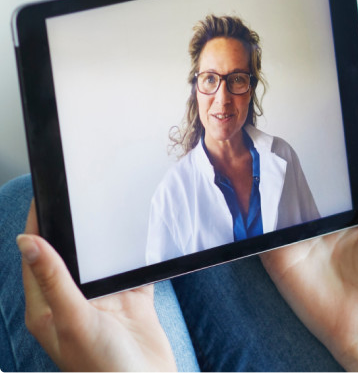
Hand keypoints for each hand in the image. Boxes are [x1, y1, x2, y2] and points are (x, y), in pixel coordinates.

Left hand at [17, 200, 175, 371]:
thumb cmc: (103, 368)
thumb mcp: (74, 320)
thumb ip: (53, 280)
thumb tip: (26, 242)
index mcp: (48, 308)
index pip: (35, 257)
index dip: (37, 226)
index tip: (45, 196)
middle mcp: (74, 301)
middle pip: (68, 254)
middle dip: (72, 226)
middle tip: (78, 194)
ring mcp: (104, 299)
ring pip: (100, 259)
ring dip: (104, 238)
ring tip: (107, 207)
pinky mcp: (130, 299)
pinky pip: (131, 268)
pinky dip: (134, 253)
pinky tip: (139, 236)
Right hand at [262, 154, 357, 370]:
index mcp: (348, 220)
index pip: (330, 187)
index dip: (322, 167)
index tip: (314, 140)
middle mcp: (321, 229)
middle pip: (300, 195)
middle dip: (290, 174)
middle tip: (281, 144)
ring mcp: (298, 243)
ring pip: (278, 210)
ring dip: (270, 191)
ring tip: (262, 162)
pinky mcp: (280, 259)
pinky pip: (264, 233)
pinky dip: (256, 217)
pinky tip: (252, 194)